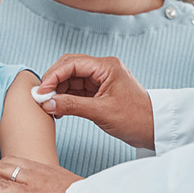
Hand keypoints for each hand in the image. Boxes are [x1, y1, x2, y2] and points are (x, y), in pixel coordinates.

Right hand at [37, 54, 154, 149]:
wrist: (153, 129)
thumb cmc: (135, 118)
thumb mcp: (101, 112)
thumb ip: (72, 105)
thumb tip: (47, 103)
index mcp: (106, 66)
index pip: (72, 64)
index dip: (53, 76)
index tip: (41, 91)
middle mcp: (102, 69)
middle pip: (69, 67)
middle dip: (53, 81)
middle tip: (40, 97)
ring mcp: (100, 79)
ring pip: (70, 79)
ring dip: (57, 91)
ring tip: (48, 106)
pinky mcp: (98, 91)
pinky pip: (76, 89)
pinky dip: (65, 97)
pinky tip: (57, 108)